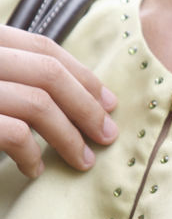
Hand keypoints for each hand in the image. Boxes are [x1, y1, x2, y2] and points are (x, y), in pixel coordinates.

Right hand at [0, 26, 118, 177]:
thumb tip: (84, 96)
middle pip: (49, 74)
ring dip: (69, 137)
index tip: (109, 103)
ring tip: (82, 161)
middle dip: (86, 107)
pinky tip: (36, 170)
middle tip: (107, 136)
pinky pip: (16, 134)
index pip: (44, 49)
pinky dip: (31, 155)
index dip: (82, 76)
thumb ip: (18, 72)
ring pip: (39, 104)